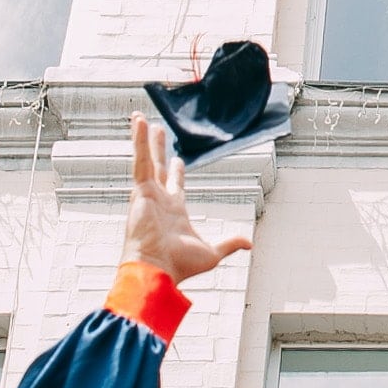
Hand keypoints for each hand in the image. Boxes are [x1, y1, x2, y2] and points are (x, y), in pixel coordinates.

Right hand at [125, 115, 250, 283]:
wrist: (157, 269)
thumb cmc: (179, 266)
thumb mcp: (211, 252)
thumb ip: (229, 243)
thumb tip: (248, 243)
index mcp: (173, 212)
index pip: (175, 186)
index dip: (176, 172)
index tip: (177, 159)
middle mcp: (158, 201)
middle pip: (158, 167)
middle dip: (158, 149)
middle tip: (156, 131)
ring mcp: (147, 194)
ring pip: (146, 159)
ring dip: (144, 139)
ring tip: (141, 119)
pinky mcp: (140, 190)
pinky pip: (140, 160)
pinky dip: (138, 141)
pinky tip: (138, 123)